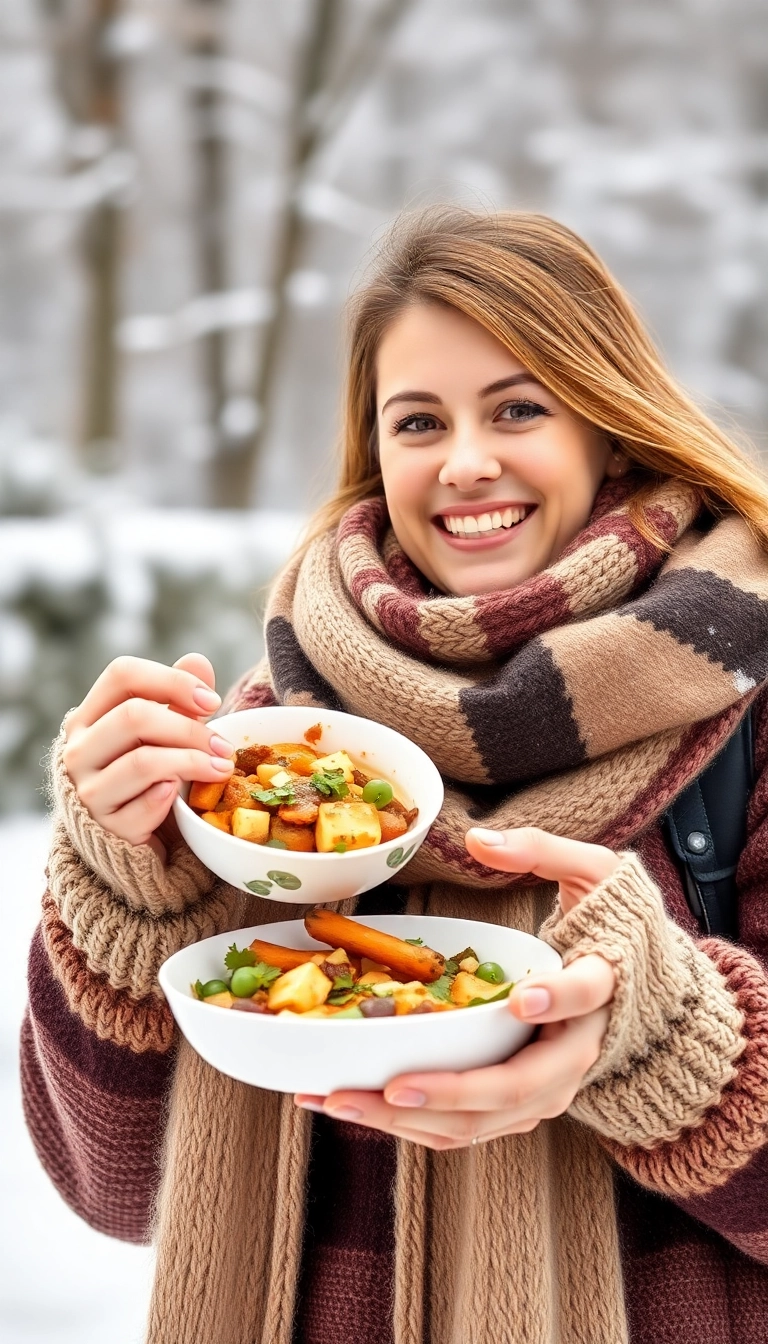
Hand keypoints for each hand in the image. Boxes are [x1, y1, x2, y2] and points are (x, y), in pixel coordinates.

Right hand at [63, 652, 234, 860]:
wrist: (122, 833)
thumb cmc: (144, 773)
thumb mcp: (161, 733)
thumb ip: (177, 698)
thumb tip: (197, 660)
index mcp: (89, 715)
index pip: (122, 674)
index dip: (172, 680)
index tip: (212, 701)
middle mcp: (79, 749)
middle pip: (134, 716)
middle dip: (190, 728)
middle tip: (224, 746)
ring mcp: (86, 789)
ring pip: (142, 762)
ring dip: (191, 762)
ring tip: (221, 768)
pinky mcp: (105, 826)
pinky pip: (144, 807)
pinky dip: (169, 798)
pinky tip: (183, 795)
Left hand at [295, 827, 619, 1147]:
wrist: (636, 984)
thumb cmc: (610, 925)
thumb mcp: (591, 873)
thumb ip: (540, 851)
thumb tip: (480, 840)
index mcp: (601, 989)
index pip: (585, 997)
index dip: (557, 1001)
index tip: (519, 999)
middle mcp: (576, 1052)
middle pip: (519, 1088)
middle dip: (452, 1092)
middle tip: (393, 1086)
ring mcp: (549, 1087)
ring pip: (484, 1121)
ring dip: (414, 1120)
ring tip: (346, 1101)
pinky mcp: (521, 1104)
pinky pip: (467, 1126)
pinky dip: (414, 1124)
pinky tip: (360, 1108)